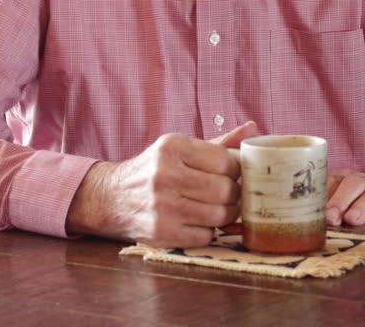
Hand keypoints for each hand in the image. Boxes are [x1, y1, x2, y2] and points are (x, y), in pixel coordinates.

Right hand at [65, 121, 258, 246]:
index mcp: (173, 148)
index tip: (232, 175)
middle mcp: (165, 175)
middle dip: (234, 194)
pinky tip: (197, 221)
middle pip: (225, 190)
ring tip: (218, 207)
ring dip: (225, 214)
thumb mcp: (181, 149)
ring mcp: (161, 207)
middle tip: (229, 194)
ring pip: (218, 215)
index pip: (225, 161)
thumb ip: (219, 143)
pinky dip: (208, 231)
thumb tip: (253, 129)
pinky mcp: (160, 233)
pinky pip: (205, 236)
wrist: (111, 197)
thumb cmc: (155, 171)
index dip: (236, 170)